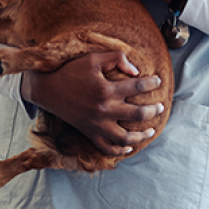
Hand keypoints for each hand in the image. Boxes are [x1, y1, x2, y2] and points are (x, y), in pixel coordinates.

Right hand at [21, 51, 164, 155]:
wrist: (48, 89)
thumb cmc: (71, 71)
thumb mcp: (93, 58)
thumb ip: (116, 59)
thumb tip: (136, 71)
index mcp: (106, 89)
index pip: (137, 87)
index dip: (151, 83)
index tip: (157, 81)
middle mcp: (104, 109)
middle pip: (138, 114)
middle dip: (153, 110)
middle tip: (160, 106)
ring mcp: (97, 124)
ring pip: (126, 137)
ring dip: (142, 135)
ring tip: (151, 129)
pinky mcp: (89, 132)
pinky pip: (107, 147)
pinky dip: (120, 150)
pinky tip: (129, 146)